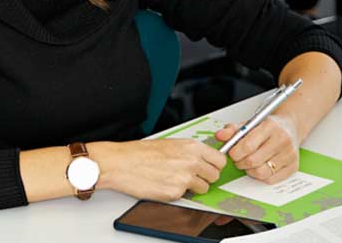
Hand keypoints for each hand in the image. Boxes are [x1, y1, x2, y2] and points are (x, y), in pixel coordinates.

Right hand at [88, 139, 226, 201]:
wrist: (121, 163)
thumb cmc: (139, 153)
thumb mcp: (170, 144)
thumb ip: (189, 152)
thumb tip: (202, 158)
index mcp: (191, 147)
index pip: (220, 160)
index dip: (214, 165)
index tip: (210, 167)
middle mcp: (191, 162)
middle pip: (215, 176)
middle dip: (205, 177)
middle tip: (193, 176)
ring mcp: (184, 179)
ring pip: (204, 188)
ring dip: (193, 187)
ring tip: (177, 180)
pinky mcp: (175, 193)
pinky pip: (185, 196)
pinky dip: (177, 193)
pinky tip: (165, 184)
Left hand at [214, 115, 300, 184]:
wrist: (290, 127)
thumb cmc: (269, 127)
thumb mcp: (250, 124)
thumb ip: (233, 130)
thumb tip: (220, 136)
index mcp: (270, 126)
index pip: (248, 145)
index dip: (235, 153)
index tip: (232, 153)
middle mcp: (282, 140)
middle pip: (253, 161)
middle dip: (241, 163)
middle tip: (239, 159)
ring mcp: (289, 155)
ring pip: (262, 172)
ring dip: (250, 171)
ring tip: (249, 163)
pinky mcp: (293, 167)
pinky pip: (271, 179)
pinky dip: (262, 176)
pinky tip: (260, 167)